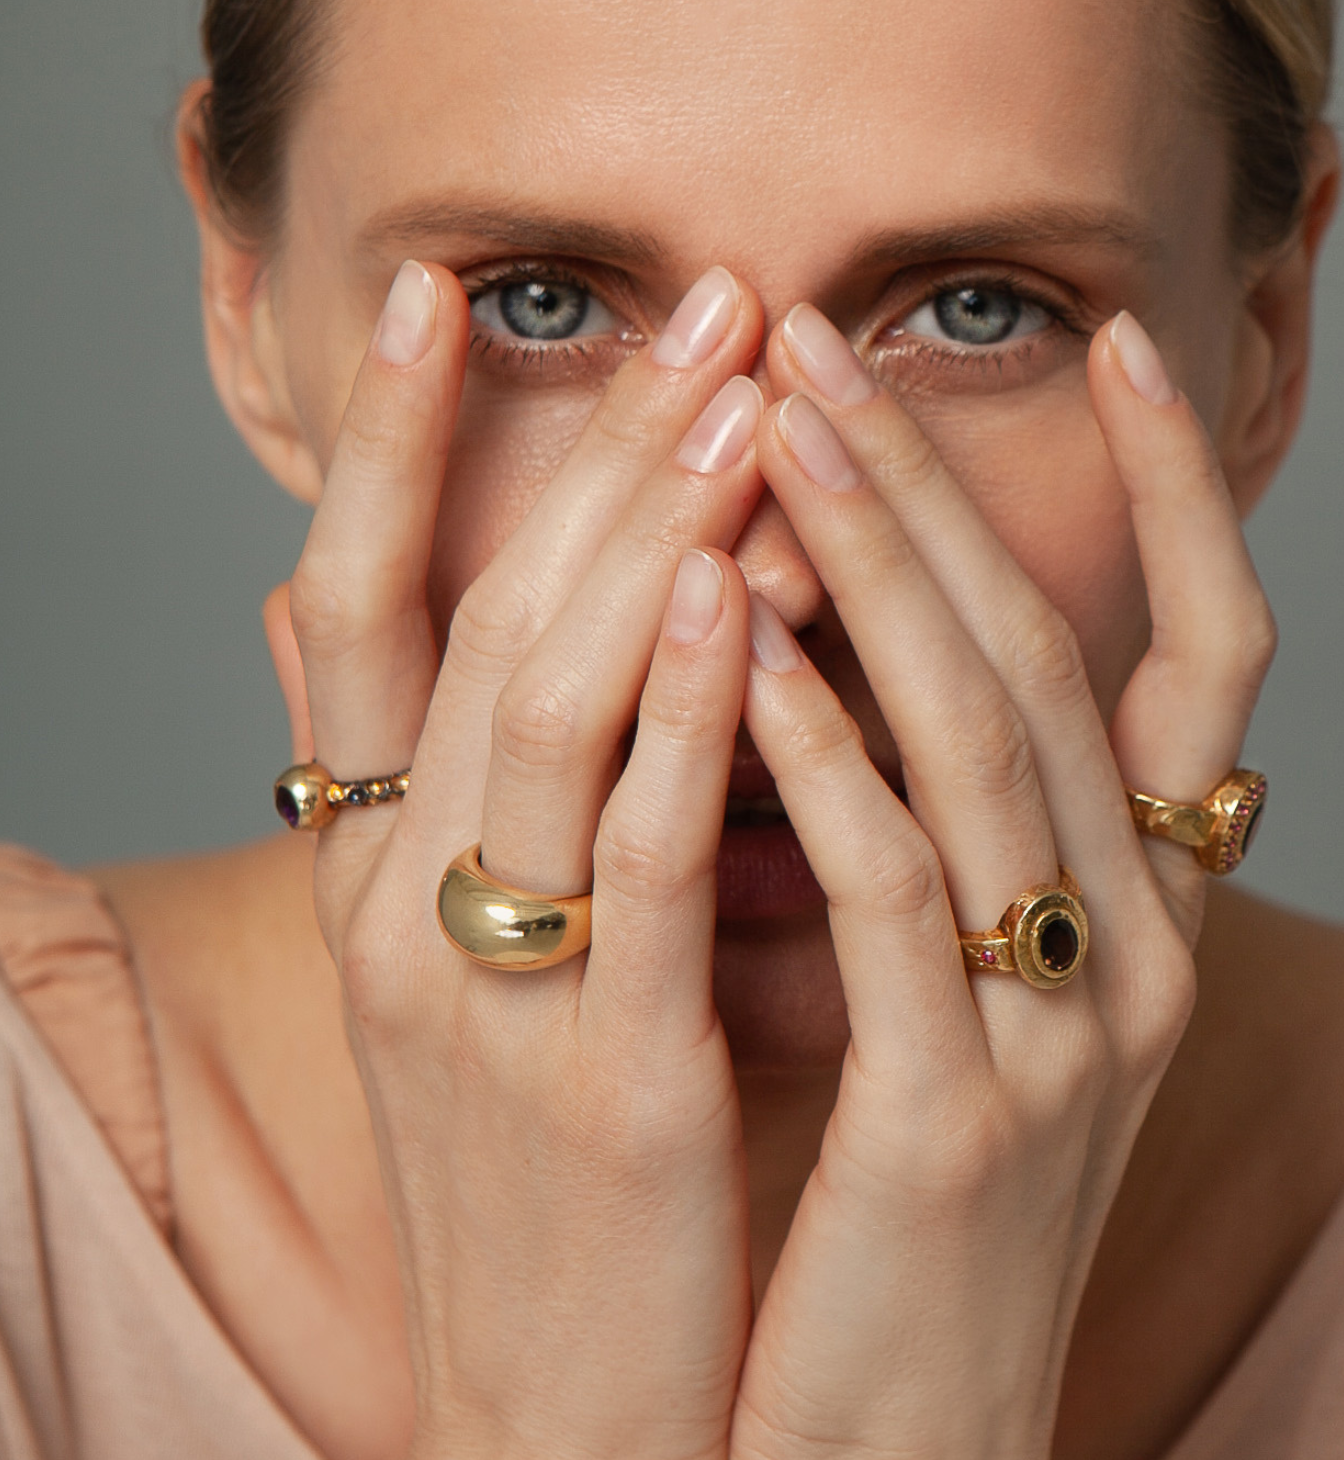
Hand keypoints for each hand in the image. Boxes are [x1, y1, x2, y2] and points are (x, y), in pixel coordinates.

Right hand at [284, 262, 772, 1459]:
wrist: (554, 1412)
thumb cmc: (529, 1158)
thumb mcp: (438, 965)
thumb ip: (410, 778)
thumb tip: (309, 609)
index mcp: (372, 867)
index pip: (351, 611)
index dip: (384, 444)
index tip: (442, 288)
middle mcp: (403, 906)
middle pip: (480, 623)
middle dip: (590, 448)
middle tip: (703, 302)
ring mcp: (491, 991)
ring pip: (548, 709)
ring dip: (646, 536)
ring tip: (742, 391)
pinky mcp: (602, 1079)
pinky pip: (642, 859)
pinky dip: (690, 714)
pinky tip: (741, 590)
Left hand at [726, 304, 1273, 1459]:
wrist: (895, 1446)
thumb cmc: (909, 1190)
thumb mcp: (967, 980)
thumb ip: (938, 810)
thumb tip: (844, 620)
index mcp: (1153, 904)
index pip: (1217, 653)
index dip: (1186, 491)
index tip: (1115, 339)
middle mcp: (1144, 947)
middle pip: (1052, 658)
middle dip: (936, 483)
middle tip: (820, 340)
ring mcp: (1067, 1033)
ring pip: (983, 743)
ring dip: (875, 568)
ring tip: (772, 428)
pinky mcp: (959, 1121)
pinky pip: (897, 892)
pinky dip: (823, 755)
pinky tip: (743, 641)